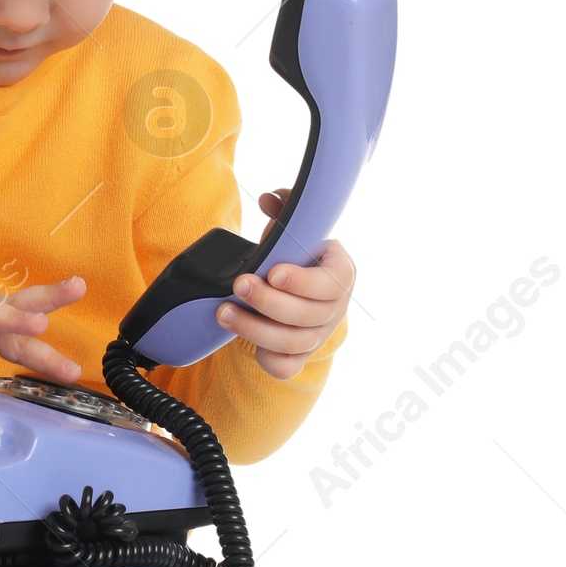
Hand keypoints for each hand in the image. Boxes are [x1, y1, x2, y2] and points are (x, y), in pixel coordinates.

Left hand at [215, 188, 355, 379]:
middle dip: (269, 302)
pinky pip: (288, 367)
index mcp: (341, 273)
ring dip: (255, 329)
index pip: (332, 282)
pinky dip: (269, 359)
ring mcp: (319, 335)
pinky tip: (248, 344)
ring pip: (293, 342)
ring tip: (224, 311)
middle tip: (238, 285)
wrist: (295, 290)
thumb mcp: (294, 229)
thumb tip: (269, 199)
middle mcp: (335, 308)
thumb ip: (285, 208)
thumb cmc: (295, 256)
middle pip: (308, 315)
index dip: (304, 282)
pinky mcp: (300, 355)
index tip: (274, 273)